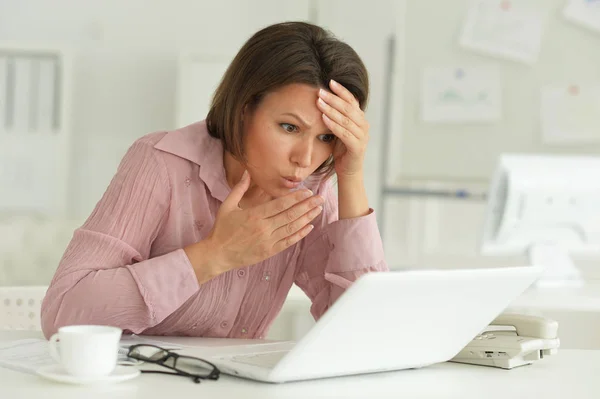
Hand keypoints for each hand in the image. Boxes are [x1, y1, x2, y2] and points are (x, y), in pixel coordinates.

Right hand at [204, 171, 323, 271]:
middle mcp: (263, 228)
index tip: (308, 191)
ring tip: (318, 209)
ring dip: (307, 218)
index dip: (296, 197)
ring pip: (292, 228)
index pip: (280, 204)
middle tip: (320, 198)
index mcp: (254, 215)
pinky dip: (300, 234)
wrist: (218, 254)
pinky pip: (288, 242)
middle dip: (307, 205)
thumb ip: (240, 188)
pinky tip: (309, 226)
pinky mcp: (269, 251)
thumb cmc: (222, 229)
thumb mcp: (227, 206)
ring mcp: (268, 241)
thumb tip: (247, 171)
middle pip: (290, 215)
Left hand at [317, 79, 368, 177]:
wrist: (348, 170)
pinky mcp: (357, 147)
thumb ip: (337, 116)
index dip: (342, 90)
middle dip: (333, 98)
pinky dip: (334, 125)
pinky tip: (324, 118)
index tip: (330, 81)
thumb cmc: (341, 149)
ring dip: (331, 110)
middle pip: (349, 108)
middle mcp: (364, 125)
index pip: (352, 100)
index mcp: (360, 119)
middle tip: (320, 91)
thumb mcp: (339, 128)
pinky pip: (345, 133)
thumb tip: (323, 98)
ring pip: (346, 119)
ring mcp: (362, 137)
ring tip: (319, 102)